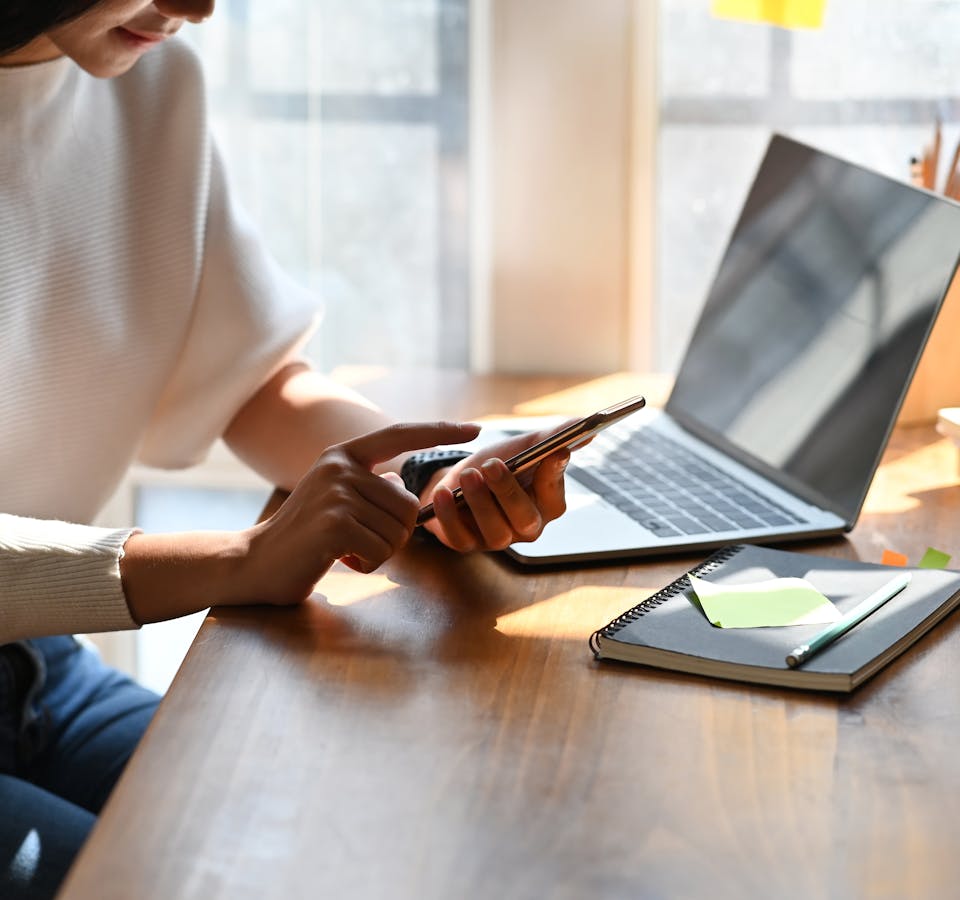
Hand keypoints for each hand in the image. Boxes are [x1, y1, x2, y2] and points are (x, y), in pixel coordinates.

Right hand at [242, 421, 480, 603]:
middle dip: (396, 534)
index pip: (399, 434)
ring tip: (345, 549)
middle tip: (361, 542)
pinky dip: (368, 564)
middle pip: (410, 504)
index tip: (476, 429)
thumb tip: (404, 485)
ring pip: (399, 531)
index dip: (440, 431)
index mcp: (343, 456)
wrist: (254, 563)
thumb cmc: (304, 536)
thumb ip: (371, 487)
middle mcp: (340, 467)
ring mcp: (337, 493)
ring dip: (380, 552)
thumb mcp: (338, 500)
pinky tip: (340, 559)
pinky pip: (383, 551)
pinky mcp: (335, 523)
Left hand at [420, 423, 572, 551]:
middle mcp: (525, 528)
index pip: (554, 497)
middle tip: (492, 465)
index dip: (553, 476)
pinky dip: (449, 515)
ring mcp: (495, 539)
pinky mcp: (465, 543)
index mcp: (546, 506)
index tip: (553, 452)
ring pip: (494, 530)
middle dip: (508, 492)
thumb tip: (586, 428)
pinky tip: (443, 493)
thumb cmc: (498, 463)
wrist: (459, 478)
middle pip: (525, 519)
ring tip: (468, 474)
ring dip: (480, 501)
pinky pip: (458, 536)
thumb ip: (553, 438)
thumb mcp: (524, 447)